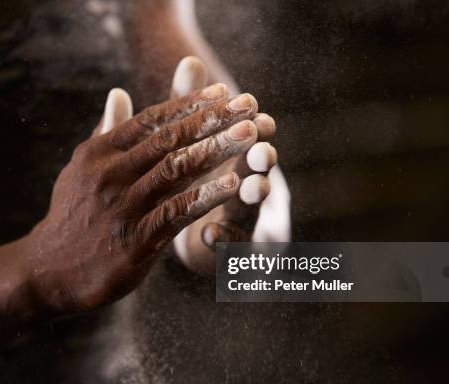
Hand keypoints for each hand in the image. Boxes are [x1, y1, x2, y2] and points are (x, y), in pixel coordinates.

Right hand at [24, 83, 261, 311]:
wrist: (49, 270)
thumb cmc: (73, 215)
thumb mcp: (81, 169)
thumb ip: (106, 132)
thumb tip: (118, 93)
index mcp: (99, 153)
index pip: (151, 120)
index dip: (190, 104)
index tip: (223, 92)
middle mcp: (110, 174)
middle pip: (169, 139)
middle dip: (212, 119)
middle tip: (249, 104)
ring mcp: (123, 207)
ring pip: (177, 170)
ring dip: (217, 150)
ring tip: (251, 134)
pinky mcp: (135, 240)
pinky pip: (177, 212)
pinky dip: (206, 196)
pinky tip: (234, 184)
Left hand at [169, 57, 287, 273]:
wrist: (188, 247)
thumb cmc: (192, 187)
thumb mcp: (186, 149)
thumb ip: (187, 109)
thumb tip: (188, 59)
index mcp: (238, 167)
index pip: (253, 143)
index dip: (257, 128)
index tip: (256, 110)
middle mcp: (249, 194)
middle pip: (260, 174)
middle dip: (263, 160)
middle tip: (262, 145)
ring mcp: (247, 228)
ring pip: (253, 212)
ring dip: (254, 199)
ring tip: (254, 185)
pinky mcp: (234, 259)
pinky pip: (234, 253)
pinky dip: (225, 242)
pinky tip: (210, 234)